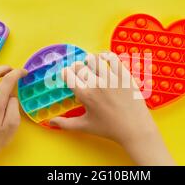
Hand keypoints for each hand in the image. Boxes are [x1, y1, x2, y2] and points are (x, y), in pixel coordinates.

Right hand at [50, 53, 173, 164]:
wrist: (134, 128)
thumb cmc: (109, 129)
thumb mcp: (85, 126)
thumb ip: (65, 124)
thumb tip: (50, 123)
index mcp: (85, 95)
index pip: (68, 74)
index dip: (66, 73)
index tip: (69, 75)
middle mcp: (96, 84)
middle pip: (79, 65)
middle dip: (77, 66)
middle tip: (80, 71)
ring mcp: (111, 78)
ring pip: (94, 59)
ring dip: (90, 60)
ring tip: (91, 64)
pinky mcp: (124, 75)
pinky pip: (113, 58)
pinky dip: (106, 55)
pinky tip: (104, 59)